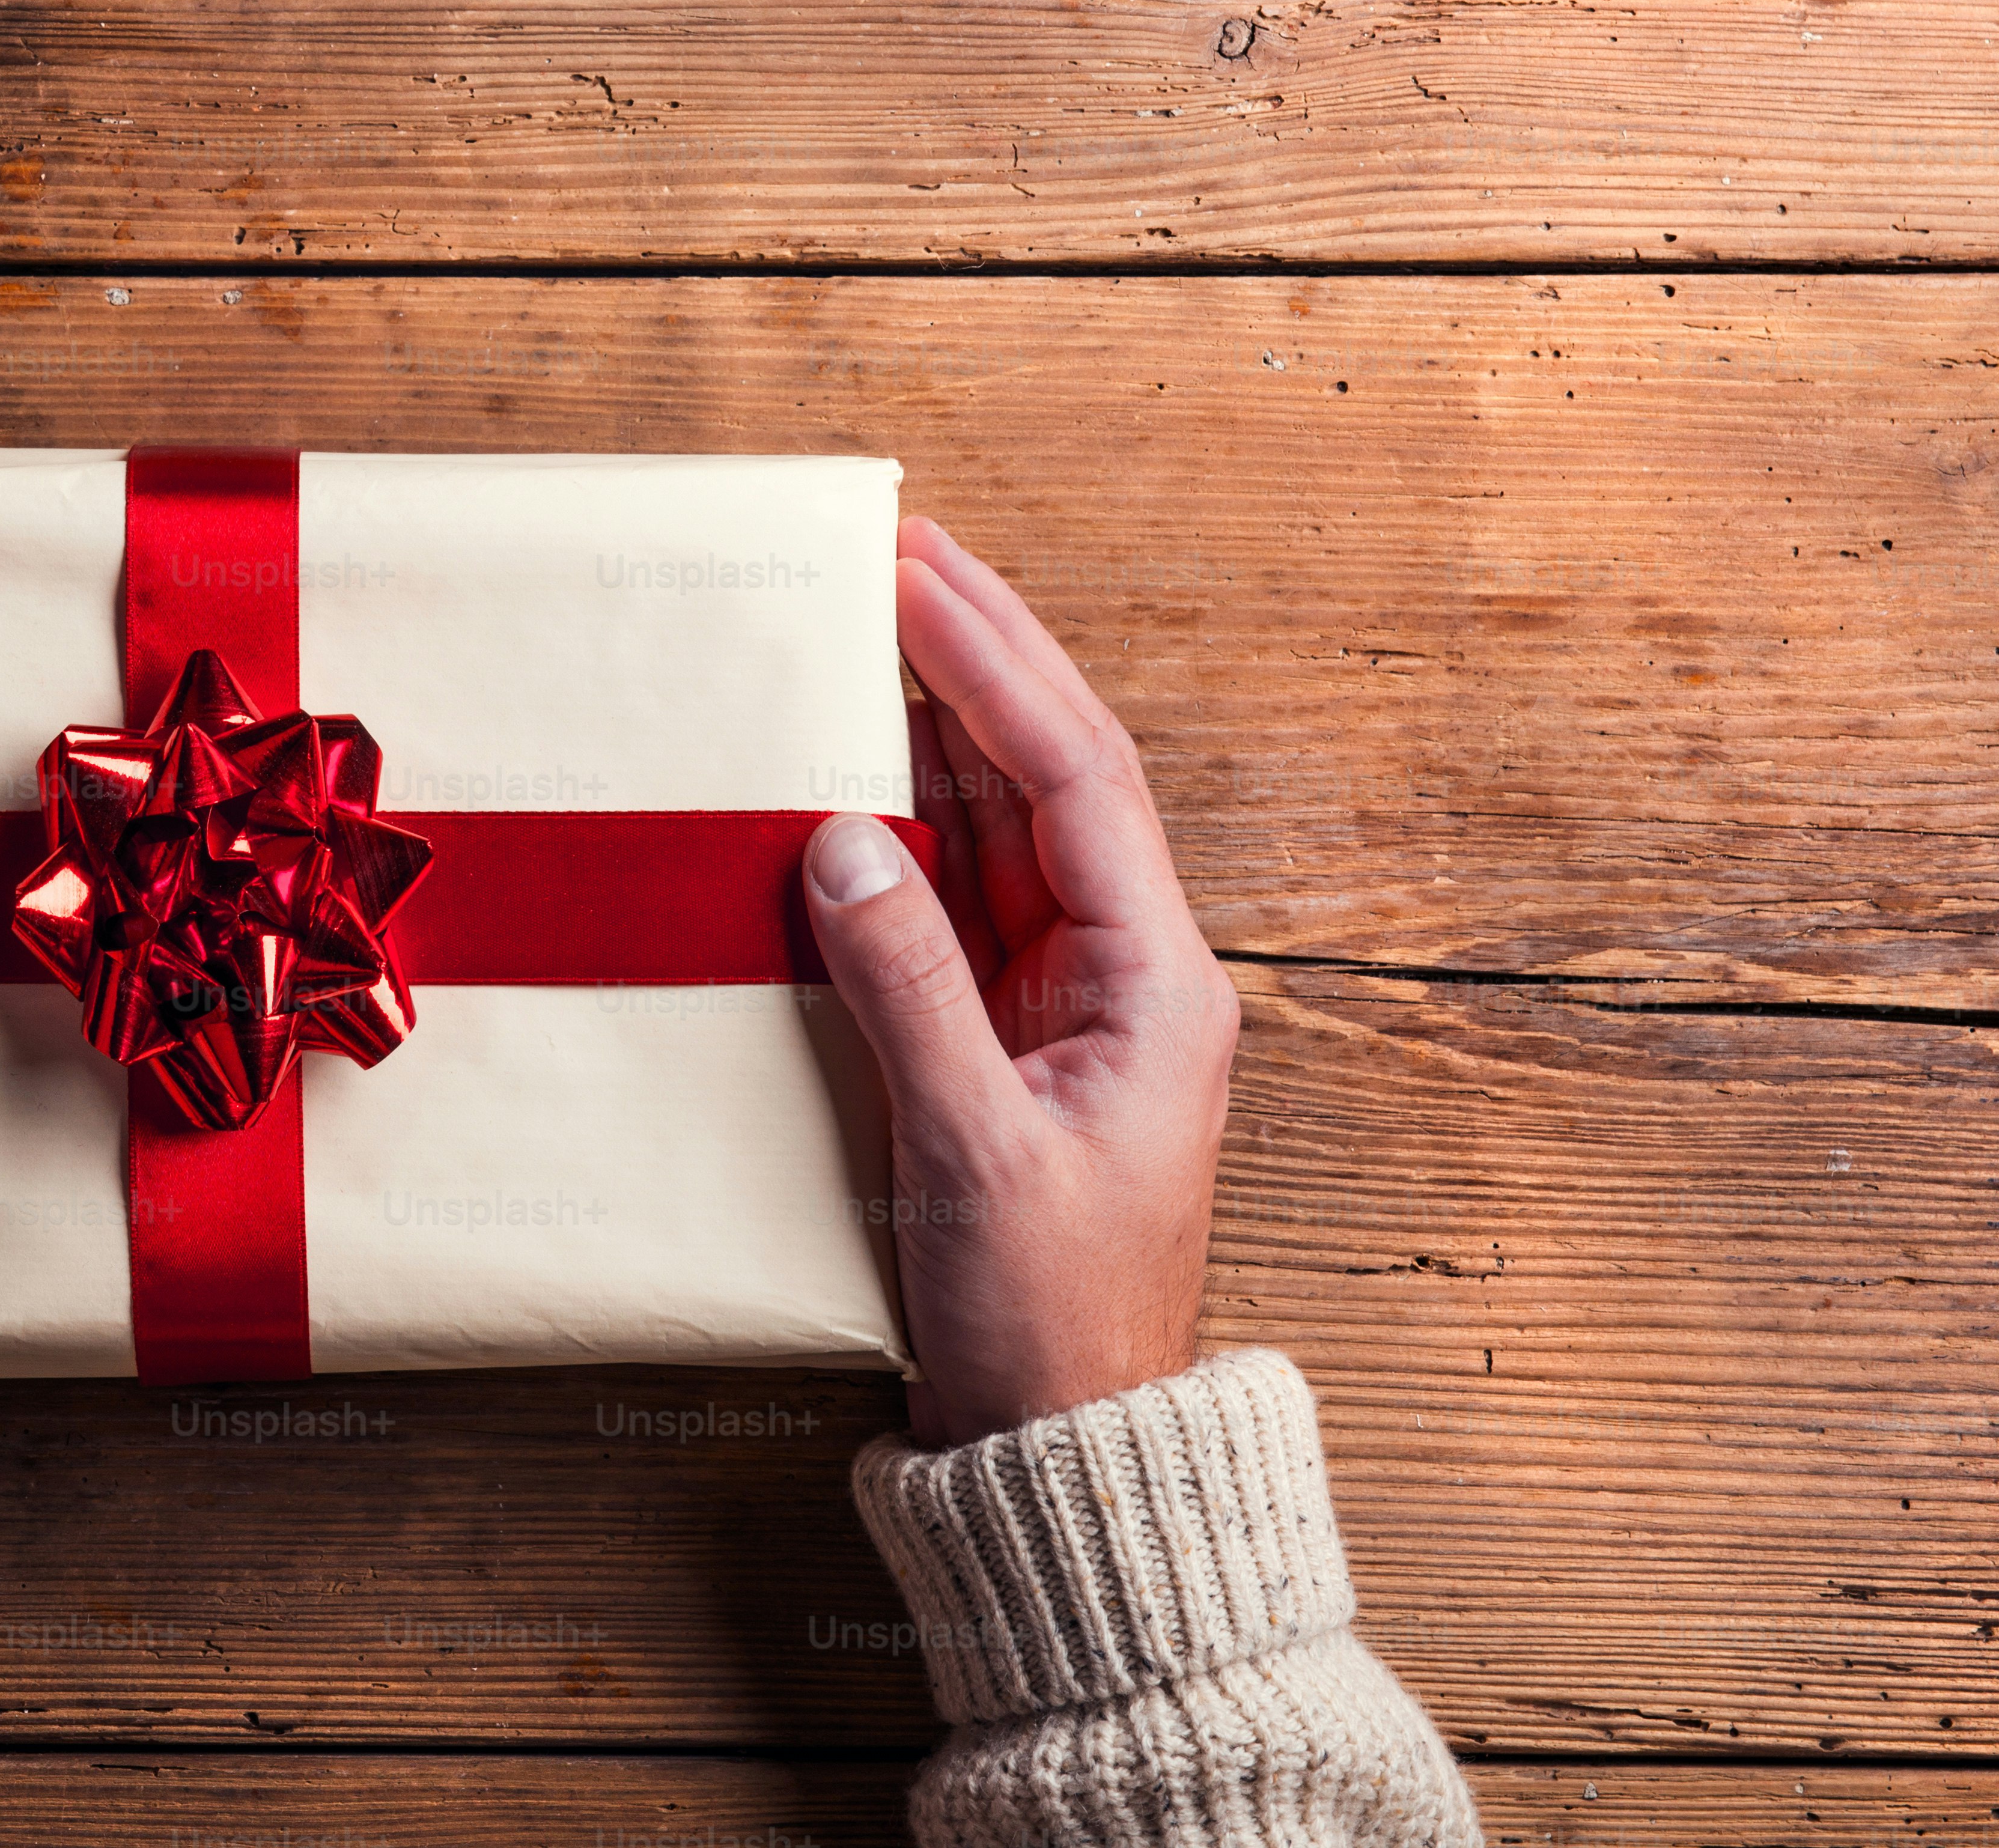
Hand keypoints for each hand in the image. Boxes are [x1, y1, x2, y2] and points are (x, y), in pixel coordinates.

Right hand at [800, 517, 1241, 1447]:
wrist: (1062, 1450)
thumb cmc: (1047, 1325)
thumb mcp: (972, 1152)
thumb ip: (907, 987)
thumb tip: (843, 838)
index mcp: (1155, 985)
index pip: (1074, 776)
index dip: (995, 662)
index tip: (920, 571)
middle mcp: (1123, 973)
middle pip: (1049, 772)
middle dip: (978, 654)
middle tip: (897, 548)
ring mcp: (1065, 1003)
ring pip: (1000, 823)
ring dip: (937, 720)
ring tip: (868, 618)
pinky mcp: (1005, 1040)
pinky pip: (954, 897)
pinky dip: (904, 820)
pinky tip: (853, 762)